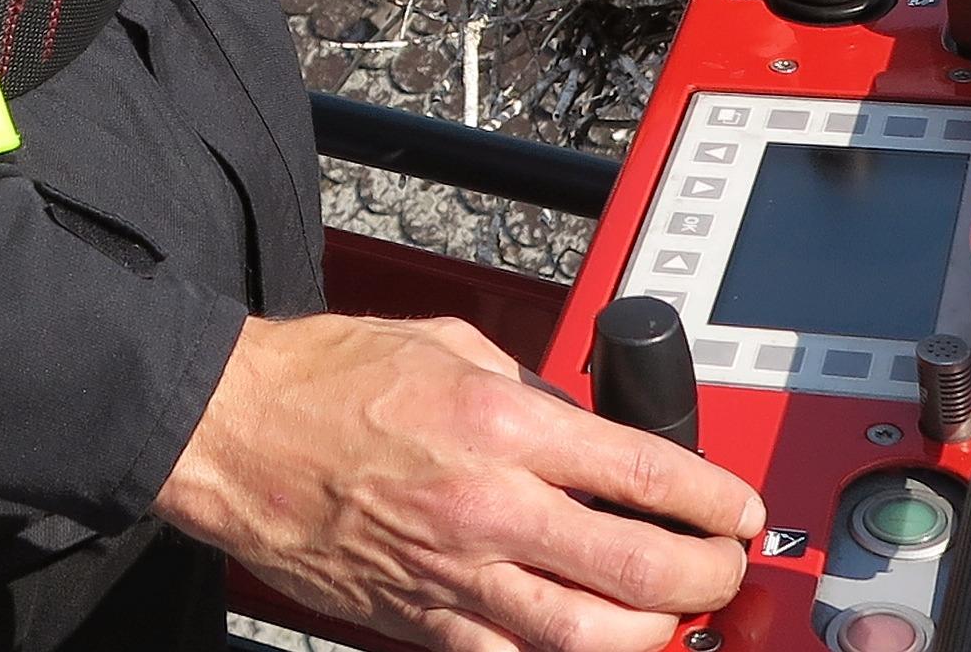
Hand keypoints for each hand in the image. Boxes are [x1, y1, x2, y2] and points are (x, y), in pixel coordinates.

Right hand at [157, 311, 755, 651]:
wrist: (232, 432)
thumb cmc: (324, 381)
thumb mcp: (451, 347)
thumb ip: (531, 390)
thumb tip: (587, 428)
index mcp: (503, 424)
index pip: (649, 475)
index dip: (716, 500)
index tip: (737, 509)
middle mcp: (490, 507)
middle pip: (642, 570)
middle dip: (707, 577)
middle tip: (722, 567)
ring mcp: (456, 576)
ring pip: (592, 640)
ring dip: (652, 633)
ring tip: (668, 613)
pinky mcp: (423, 622)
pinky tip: (585, 639)